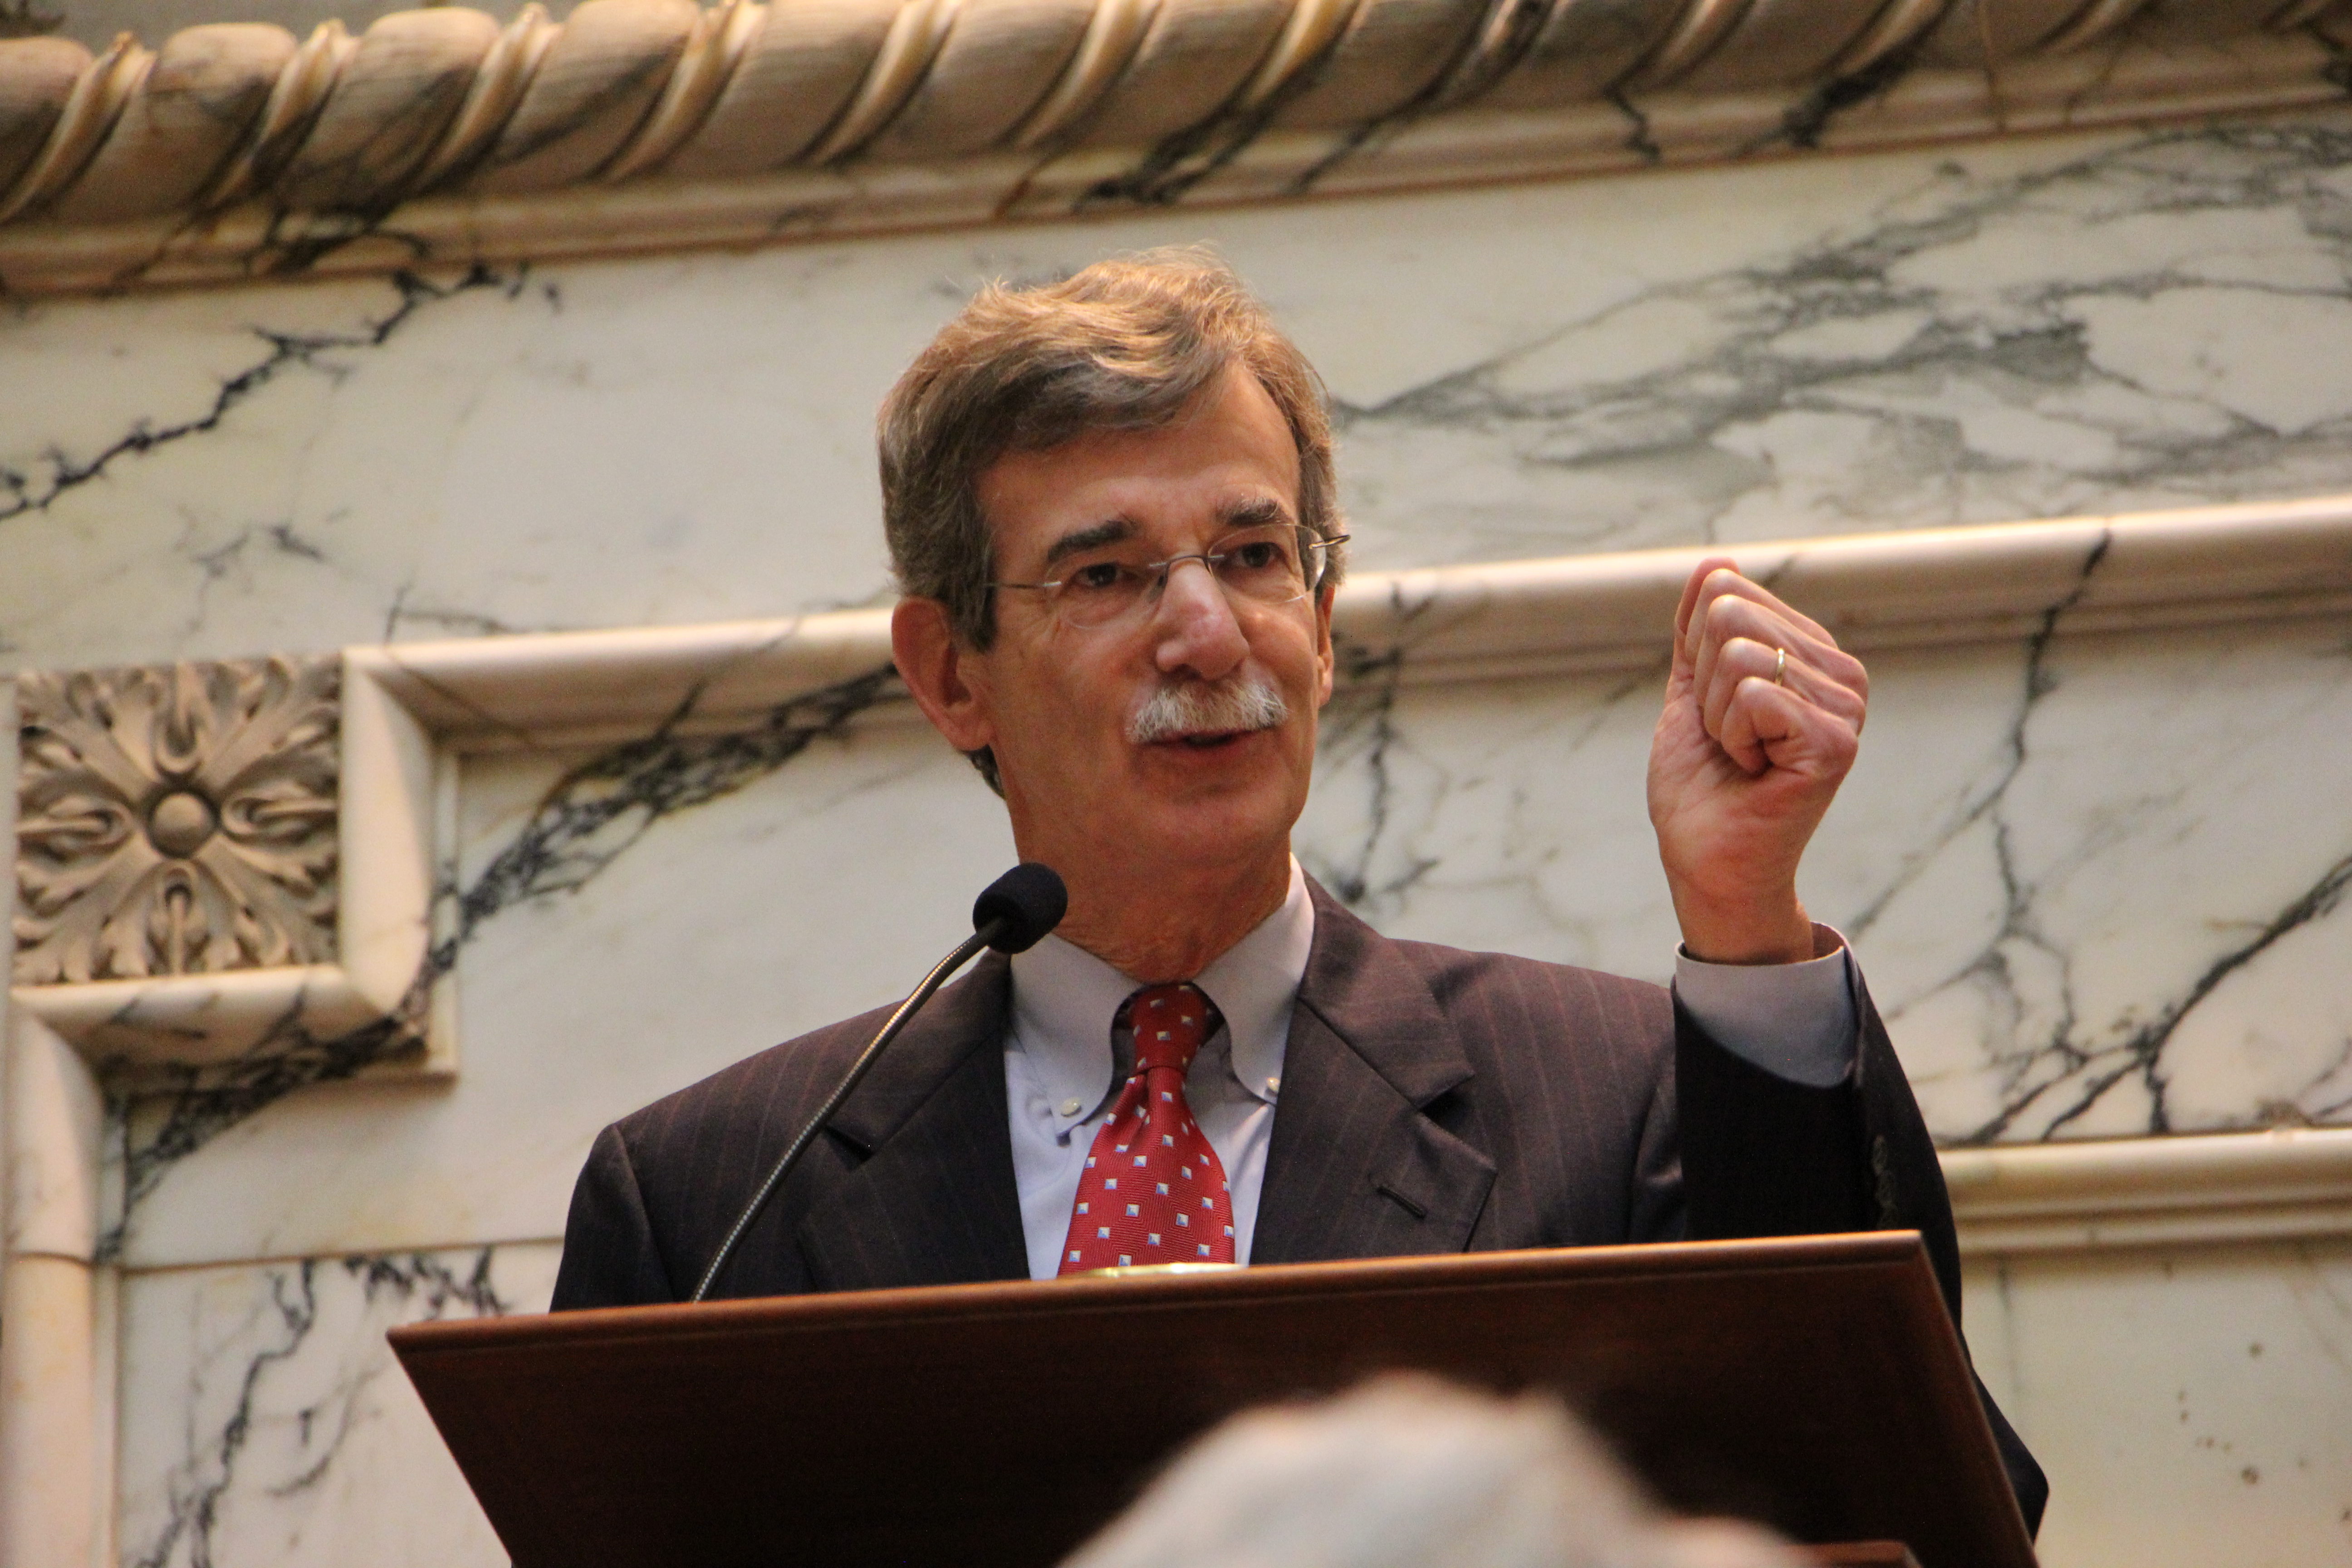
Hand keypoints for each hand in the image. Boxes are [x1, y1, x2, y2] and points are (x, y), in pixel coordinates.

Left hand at [1646, 557, 1867, 963]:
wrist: (1705, 858)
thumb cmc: (1702, 784)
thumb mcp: (1691, 691)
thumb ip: (1700, 631)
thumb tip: (1715, 565)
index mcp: (1813, 656)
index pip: (1726, 592)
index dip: (1696, 656)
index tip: (1719, 711)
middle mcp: (1843, 675)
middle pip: (1730, 615)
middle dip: (1704, 685)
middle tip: (1729, 739)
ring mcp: (1847, 708)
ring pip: (1738, 654)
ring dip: (1717, 715)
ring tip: (1743, 756)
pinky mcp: (1835, 741)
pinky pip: (1753, 694)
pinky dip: (1732, 736)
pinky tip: (1755, 771)